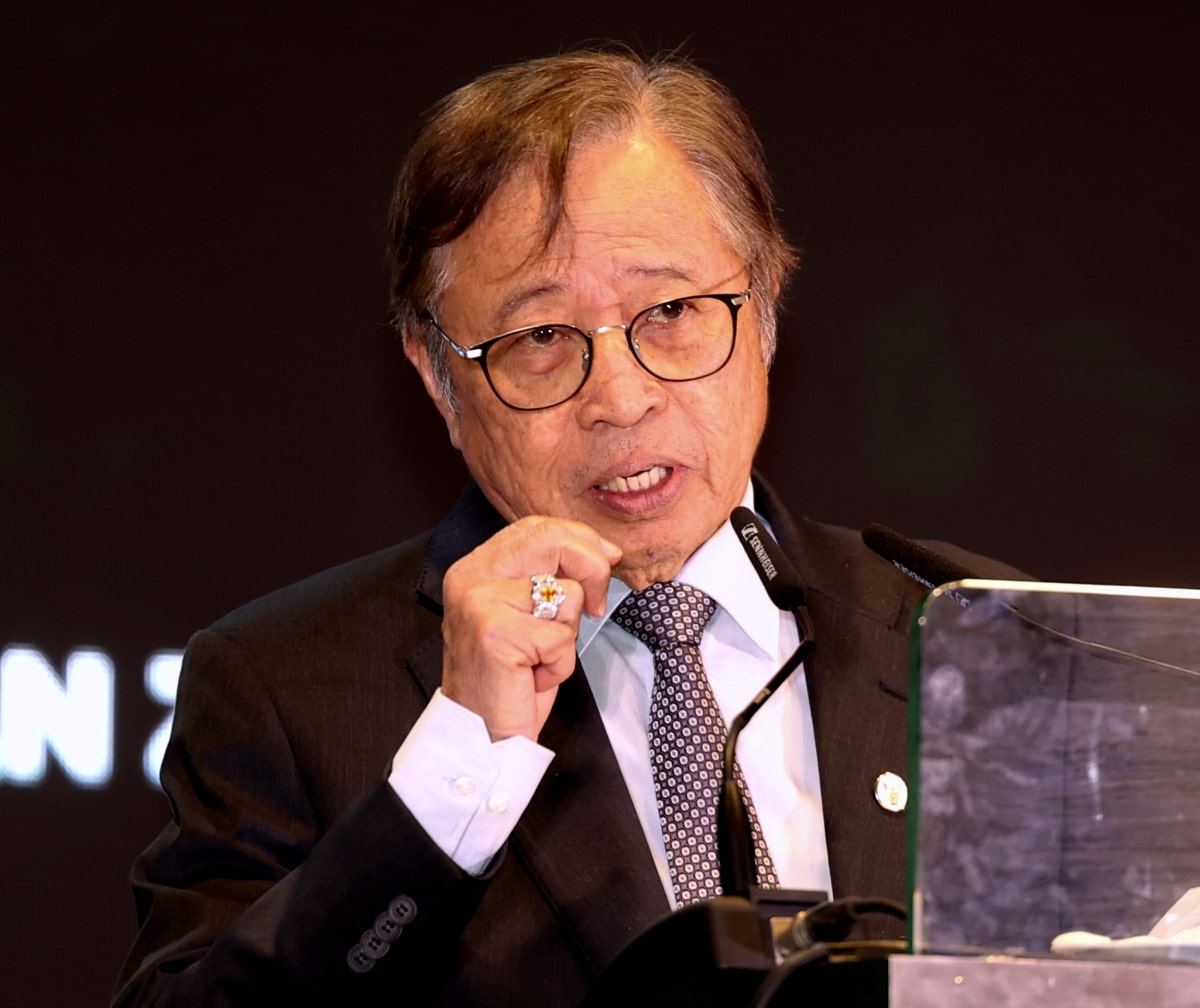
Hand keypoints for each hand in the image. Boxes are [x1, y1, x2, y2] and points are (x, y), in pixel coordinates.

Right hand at [439, 515, 622, 741]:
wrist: (481, 737)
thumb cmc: (508, 679)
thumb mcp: (529, 615)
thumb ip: (550, 575)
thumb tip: (605, 550)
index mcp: (475, 567)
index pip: (536, 527)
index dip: (581, 539)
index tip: (608, 560)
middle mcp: (471, 577)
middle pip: (553, 540)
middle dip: (592, 569)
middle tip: (593, 606)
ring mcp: (480, 603)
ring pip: (565, 593)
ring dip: (566, 635)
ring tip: (537, 658)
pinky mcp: (496, 633)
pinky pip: (561, 637)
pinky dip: (559, 665)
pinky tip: (531, 677)